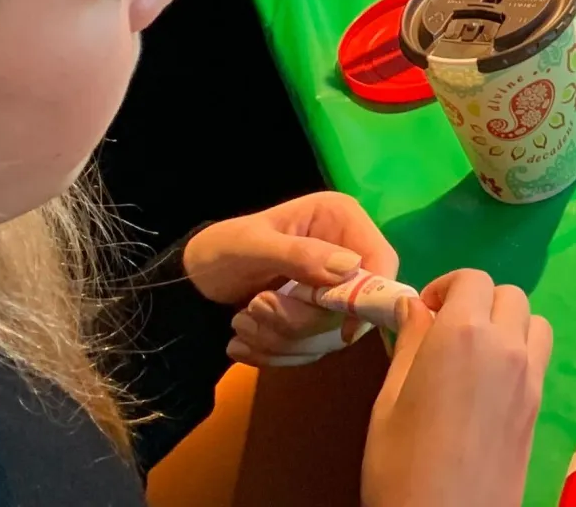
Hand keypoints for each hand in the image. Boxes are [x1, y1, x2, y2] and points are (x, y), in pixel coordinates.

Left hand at [186, 192, 397, 346]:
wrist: (193, 282)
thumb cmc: (222, 250)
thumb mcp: (252, 246)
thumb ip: (299, 254)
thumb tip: (350, 267)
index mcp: (340, 221)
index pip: (382, 260)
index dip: (369, 297)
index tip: (340, 329)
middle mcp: (345, 253)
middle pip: (354, 308)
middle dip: (299, 320)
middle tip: (255, 309)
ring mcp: (332, 290)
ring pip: (329, 335)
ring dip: (279, 338)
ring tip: (242, 321)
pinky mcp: (316, 320)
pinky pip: (310, 351)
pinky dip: (274, 353)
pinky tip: (244, 339)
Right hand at [362, 270, 551, 506]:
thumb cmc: (400, 467)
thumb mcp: (387, 402)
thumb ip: (408, 345)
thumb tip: (415, 307)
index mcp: (462, 334)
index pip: (471, 279)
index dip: (446, 288)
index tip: (425, 313)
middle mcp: (505, 343)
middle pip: (507, 294)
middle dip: (477, 301)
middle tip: (446, 332)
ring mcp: (530, 374)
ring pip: (533, 319)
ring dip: (507, 321)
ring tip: (476, 352)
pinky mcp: (541, 403)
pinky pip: (540, 354)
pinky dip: (523, 349)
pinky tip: (494, 380)